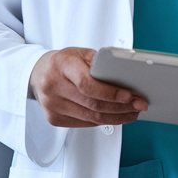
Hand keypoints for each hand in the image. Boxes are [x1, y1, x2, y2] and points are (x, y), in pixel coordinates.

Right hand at [28, 47, 147, 127]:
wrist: (39, 73)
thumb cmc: (64, 63)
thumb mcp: (81, 54)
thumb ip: (101, 64)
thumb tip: (126, 79)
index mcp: (61, 64)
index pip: (87, 84)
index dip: (111, 93)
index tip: (130, 96)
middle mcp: (53, 86)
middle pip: (93, 104)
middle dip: (121, 107)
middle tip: (139, 105)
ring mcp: (52, 105)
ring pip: (91, 118)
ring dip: (116, 117)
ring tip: (132, 113)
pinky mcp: (54, 119)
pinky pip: (85, 123)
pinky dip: (103, 121)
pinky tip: (115, 116)